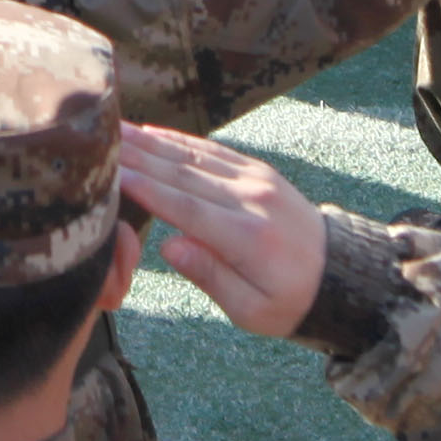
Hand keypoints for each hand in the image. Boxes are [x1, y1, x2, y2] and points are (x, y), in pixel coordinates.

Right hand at [110, 124, 326, 337]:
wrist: (341, 274)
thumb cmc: (290, 301)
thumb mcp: (252, 310)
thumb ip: (211, 276)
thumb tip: (169, 246)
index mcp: (247, 237)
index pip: (186, 208)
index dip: (146, 190)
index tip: (111, 175)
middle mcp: (251, 200)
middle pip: (184, 175)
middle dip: (139, 157)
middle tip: (99, 142)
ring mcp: (256, 180)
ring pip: (195, 157)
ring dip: (153, 142)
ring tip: (116, 129)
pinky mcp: (258, 172)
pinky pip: (213, 151)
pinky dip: (180, 141)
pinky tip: (153, 132)